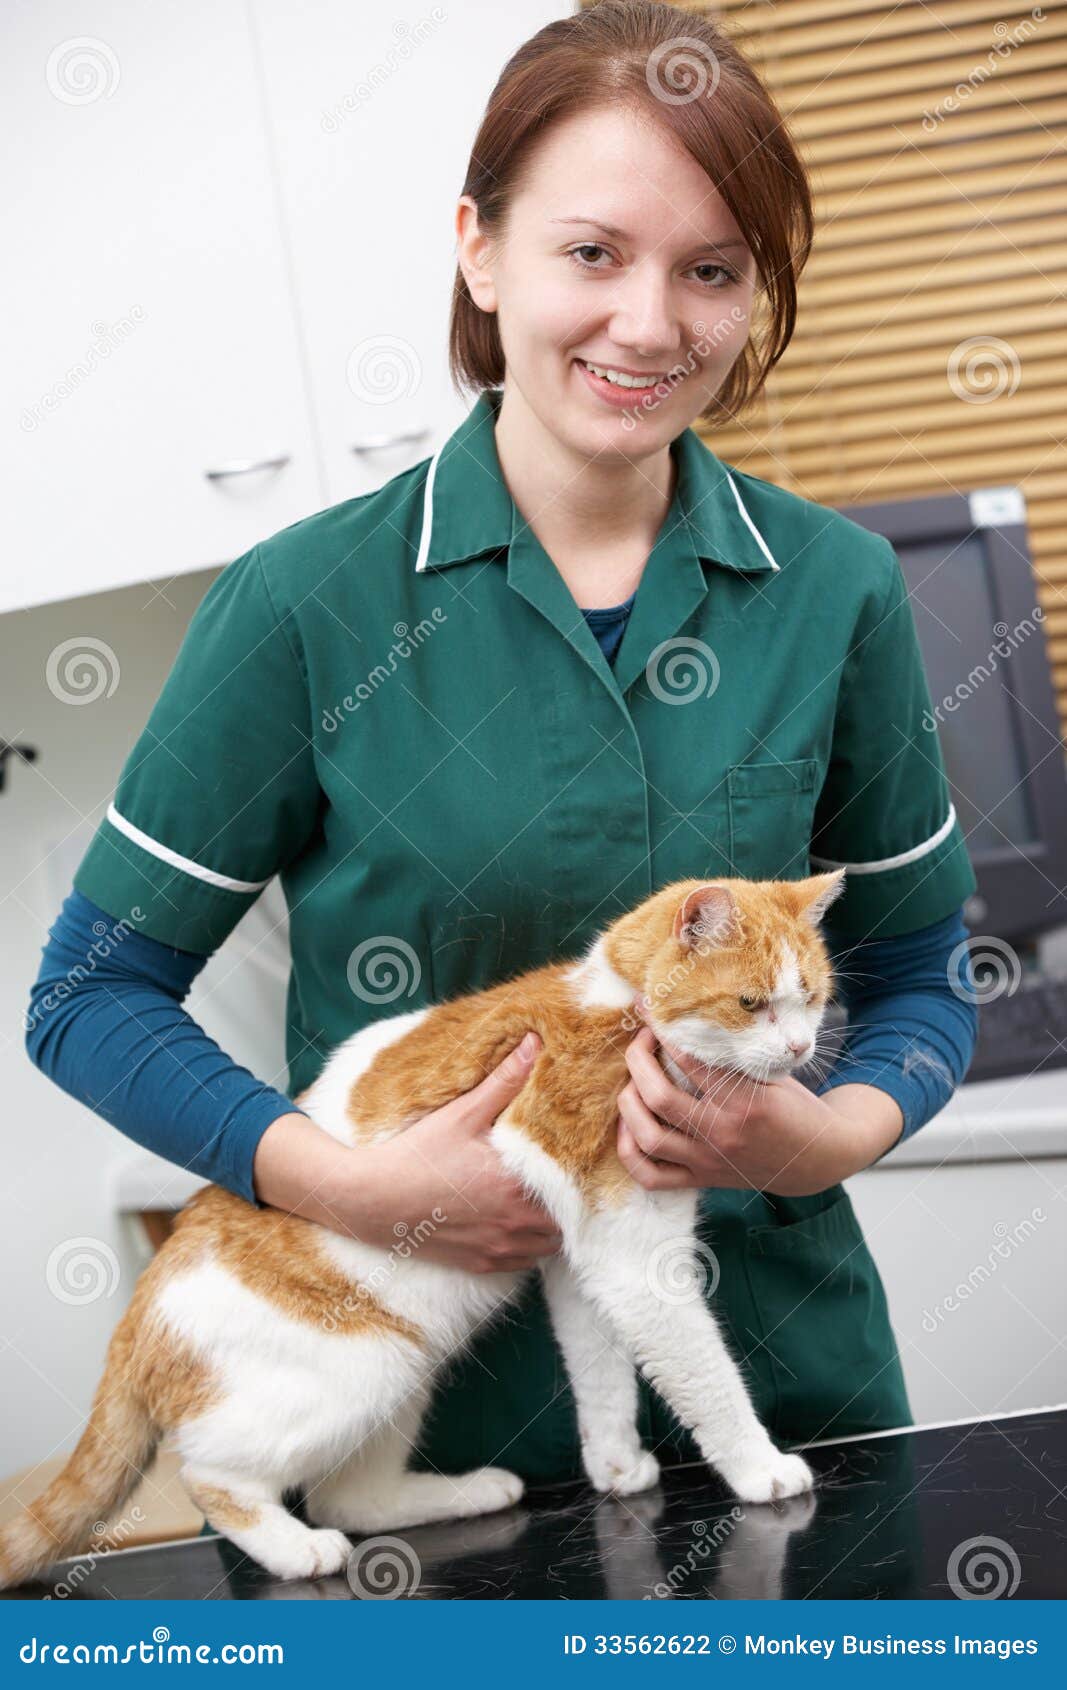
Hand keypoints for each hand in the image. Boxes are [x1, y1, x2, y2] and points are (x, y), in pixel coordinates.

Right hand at [340, 1031, 563, 1272]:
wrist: (371, 1200)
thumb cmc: (416, 1155)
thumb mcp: (461, 1114)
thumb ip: (503, 1082)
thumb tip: (534, 1044)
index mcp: (516, 1184)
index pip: (572, 1185)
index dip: (578, 1173)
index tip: (575, 1157)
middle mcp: (514, 1222)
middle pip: (566, 1218)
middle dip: (566, 1200)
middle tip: (559, 1177)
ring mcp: (499, 1248)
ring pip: (549, 1245)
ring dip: (549, 1225)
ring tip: (539, 1199)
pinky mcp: (482, 1264)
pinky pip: (524, 1263)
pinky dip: (527, 1247)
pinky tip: (513, 1222)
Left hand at [616, 999, 902, 1195]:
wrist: (818, 1160)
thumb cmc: (797, 1108)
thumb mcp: (775, 1073)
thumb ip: (735, 1055)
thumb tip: (690, 1021)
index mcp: (745, 1102)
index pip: (690, 1060)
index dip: (663, 1029)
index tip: (648, 1008)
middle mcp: (722, 1133)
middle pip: (658, 1096)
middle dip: (638, 1060)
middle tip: (641, 1040)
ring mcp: (708, 1160)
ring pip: (648, 1136)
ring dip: (628, 1103)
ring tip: (631, 1081)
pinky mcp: (701, 1180)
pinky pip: (650, 1176)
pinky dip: (629, 1151)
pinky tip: (629, 1126)